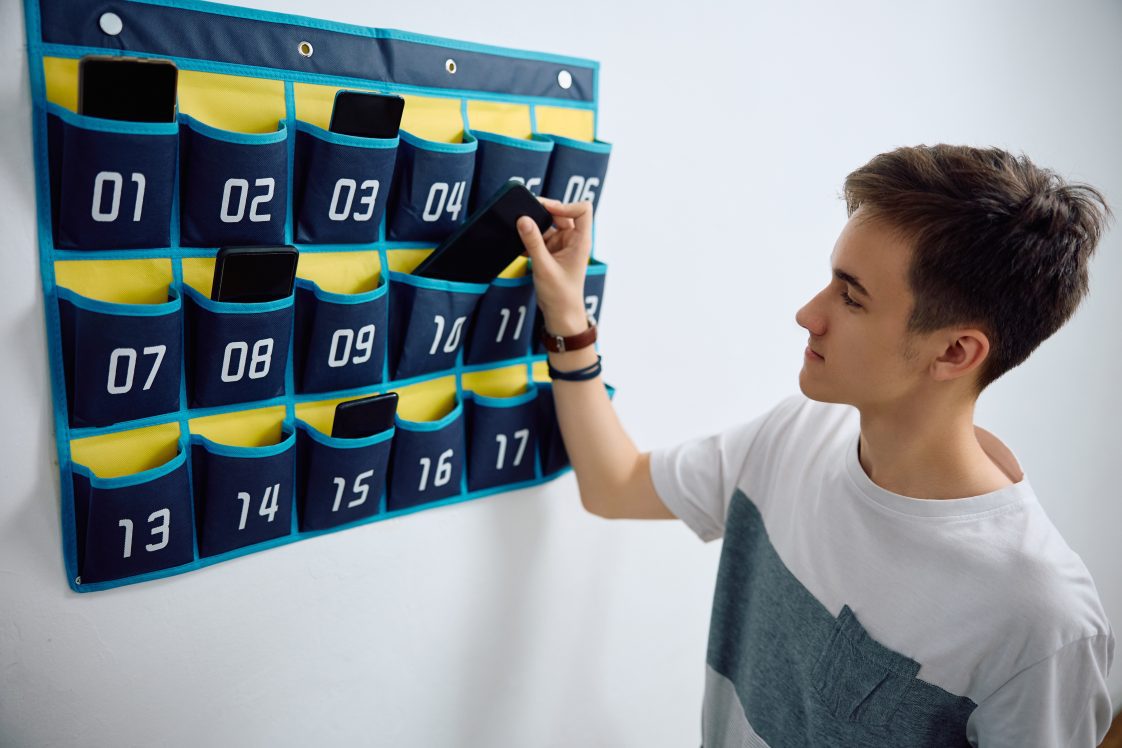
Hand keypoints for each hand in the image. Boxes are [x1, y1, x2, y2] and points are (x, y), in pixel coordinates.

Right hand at [517, 198, 592, 336]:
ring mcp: (562, 245)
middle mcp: (573, 240)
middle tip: (525, 214)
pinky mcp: (552, 252)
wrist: (560, 314)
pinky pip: (540, 237)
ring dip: (534, 228)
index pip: (583, 210)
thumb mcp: (543, 266)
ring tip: (520, 231)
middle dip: (543, 213)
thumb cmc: (561, 294)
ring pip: (548, 225)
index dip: (566, 205)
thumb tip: (523, 220)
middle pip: (561, 214)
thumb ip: (533, 242)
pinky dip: (530, 239)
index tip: (547, 210)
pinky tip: (520, 245)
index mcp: (581, 241)